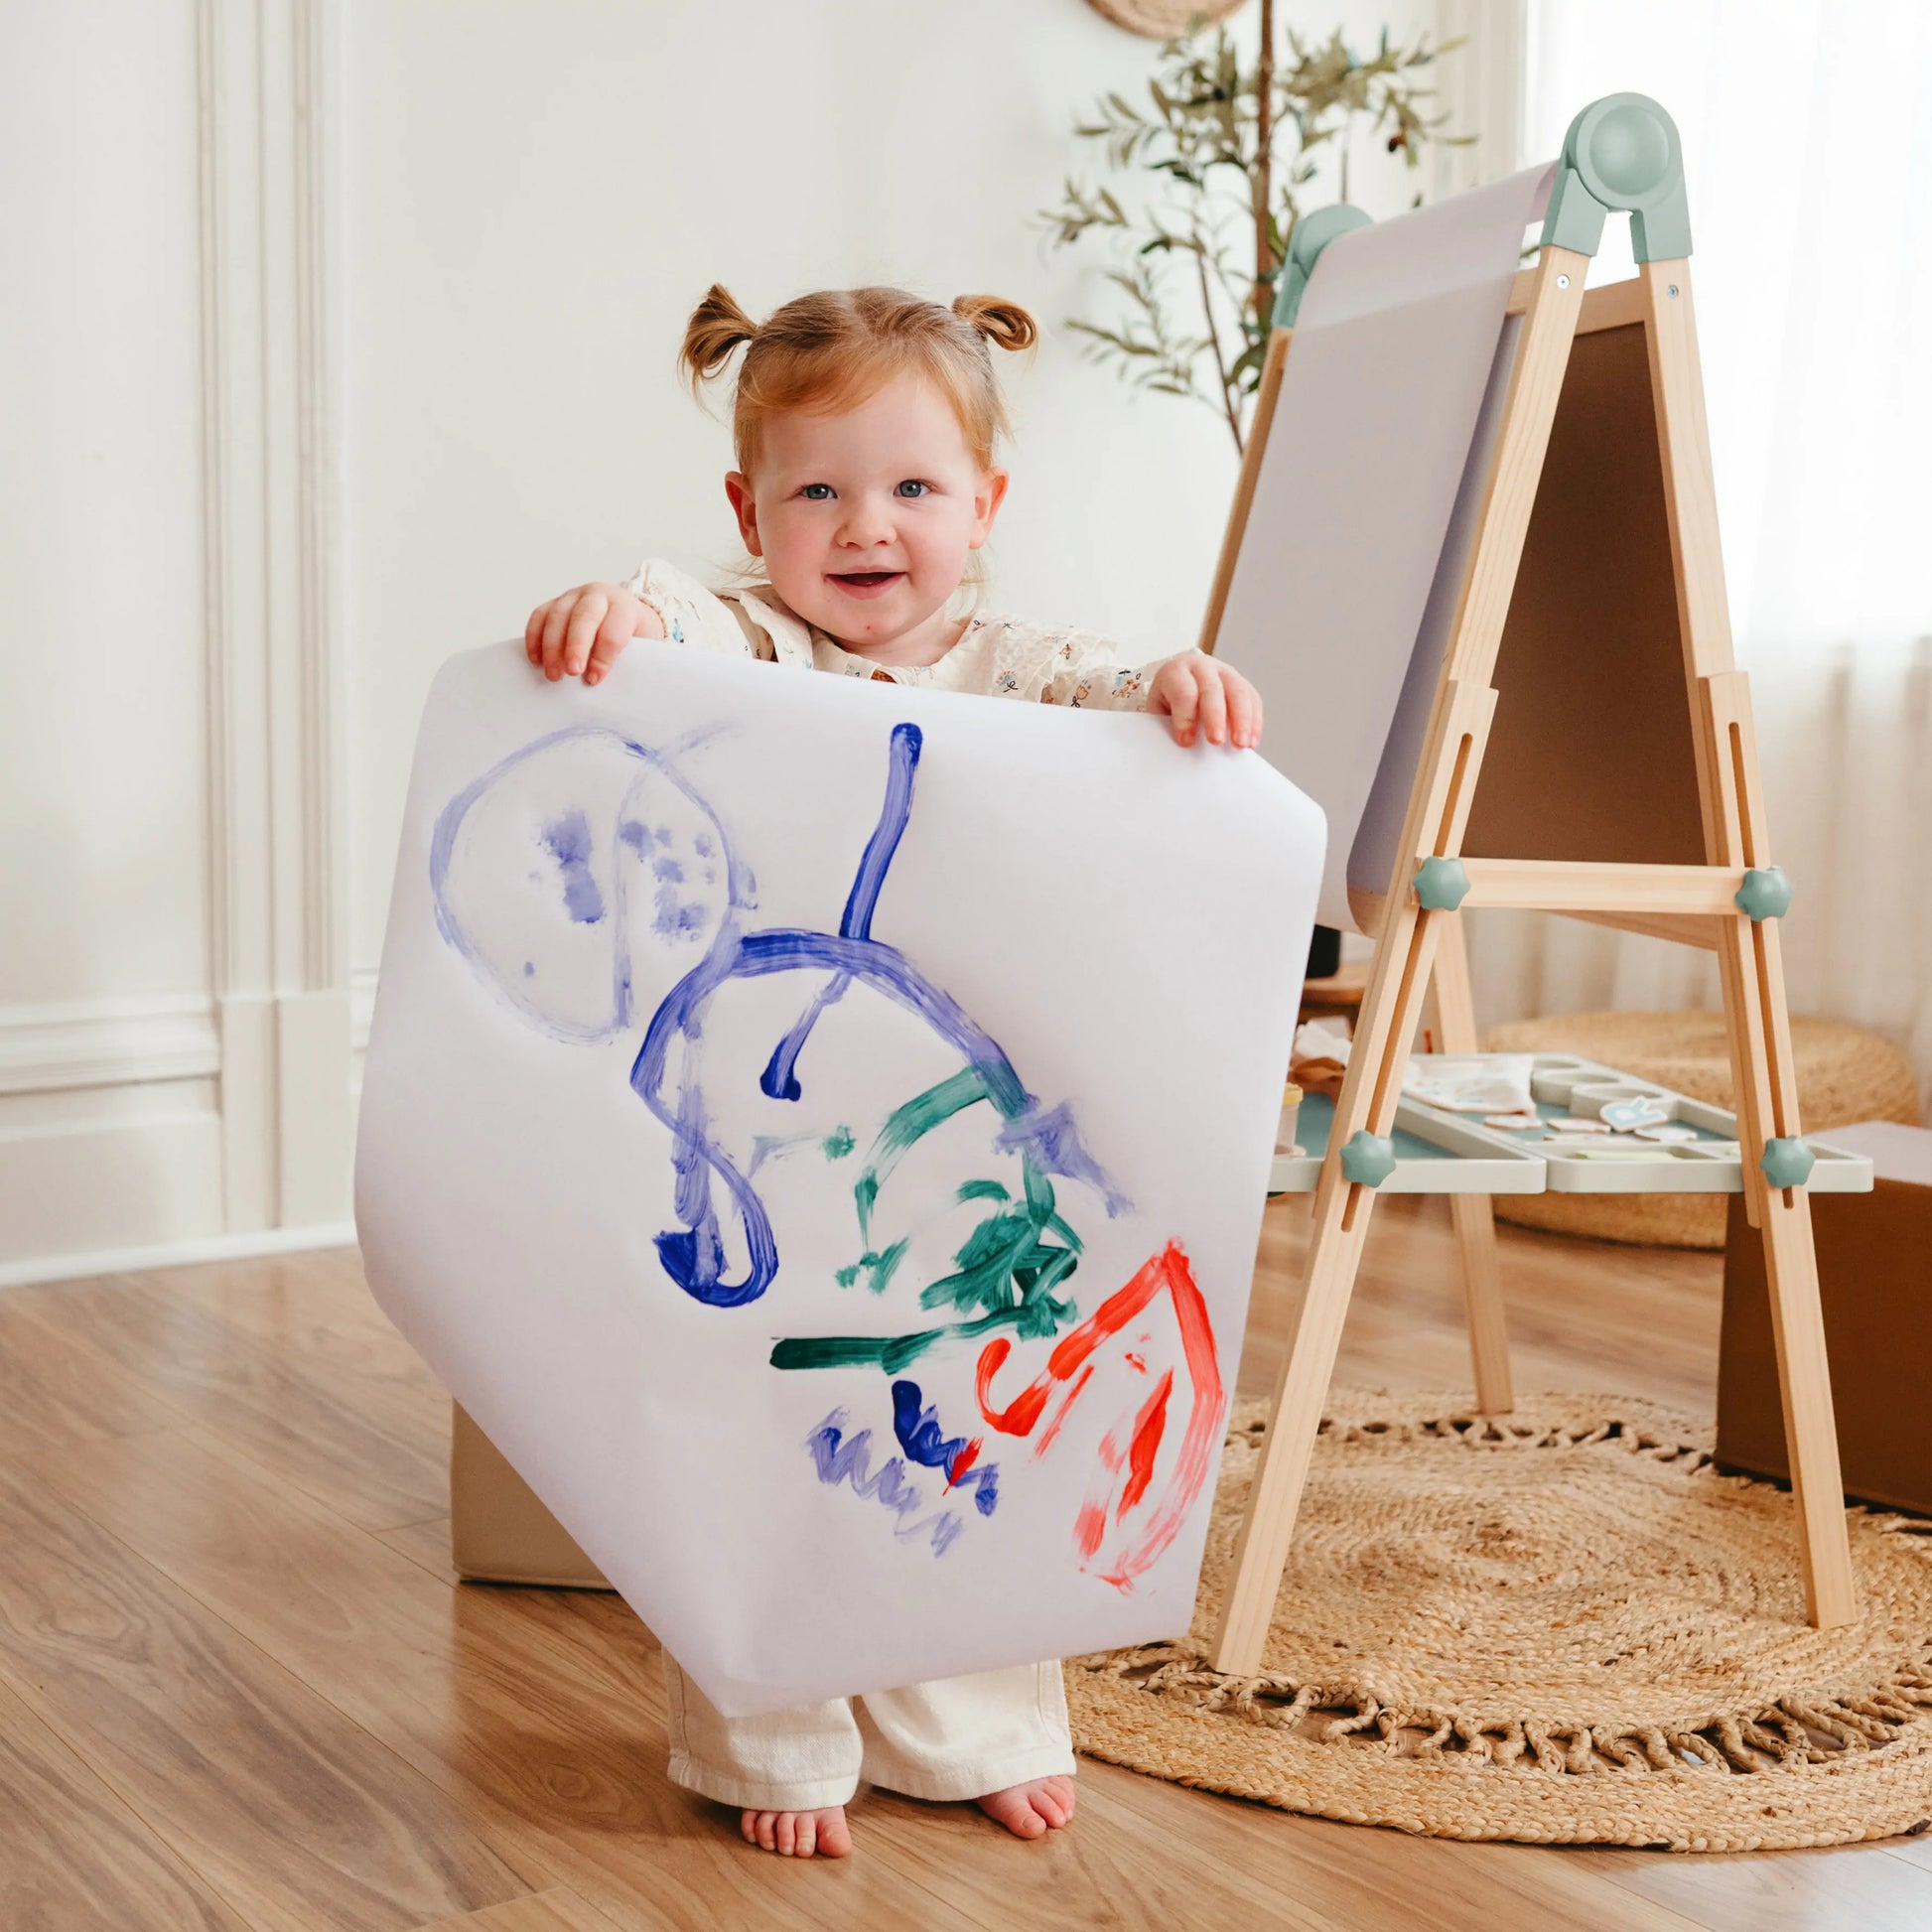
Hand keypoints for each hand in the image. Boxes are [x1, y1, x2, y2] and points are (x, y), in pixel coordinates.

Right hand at [524, 582, 663, 685]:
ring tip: (554, 675)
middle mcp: (598, 596)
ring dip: (552, 648)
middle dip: (576, 646)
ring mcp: (573, 597)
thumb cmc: (634, 637)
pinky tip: (536, 660)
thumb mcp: (643, 647)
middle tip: (572, 672)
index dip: (604, 656)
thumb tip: (611, 687)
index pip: (614, 629)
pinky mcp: (555, 603)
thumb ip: (631, 661)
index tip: (594, 678)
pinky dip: (534, 638)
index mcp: (624, 606)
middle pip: (584, 617)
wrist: (626, 616)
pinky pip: (539, 616)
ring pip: (558, 616)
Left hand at [1148, 651, 1262, 748]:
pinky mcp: (1241, 683)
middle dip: (1215, 718)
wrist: (1179, 684)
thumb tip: (1184, 747)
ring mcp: (1225, 673)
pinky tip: (1251, 741)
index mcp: (1176, 672)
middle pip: (1212, 690)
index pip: (1182, 692)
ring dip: (1242, 721)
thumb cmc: (1167, 702)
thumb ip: (1168, 726)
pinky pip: (1253, 700)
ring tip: (1241, 744)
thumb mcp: (1159, 711)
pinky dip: (1254, 723)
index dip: (1185, 718)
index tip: (1186, 741)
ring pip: (1238, 693)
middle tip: (1216, 741)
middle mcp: (1202, 667)